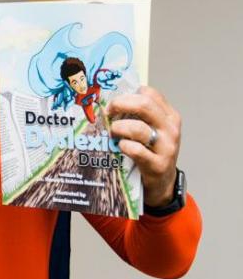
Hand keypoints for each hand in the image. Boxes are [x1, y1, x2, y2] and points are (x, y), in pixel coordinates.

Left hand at [106, 86, 180, 206]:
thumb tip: (109, 102)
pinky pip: (137, 150)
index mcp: (169, 116)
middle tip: (107, 112)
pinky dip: (124, 146)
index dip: (127, 95)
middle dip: (119, 105)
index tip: (113, 103)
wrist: (161, 184)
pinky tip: (120, 147)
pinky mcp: (158, 165)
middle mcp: (170, 129)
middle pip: (144, 105)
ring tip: (112, 133)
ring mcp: (167, 147)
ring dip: (119, 128)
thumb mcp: (150, 130)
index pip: (149, 94)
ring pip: (138, 128)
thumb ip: (137, 116)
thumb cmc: (150, 153)